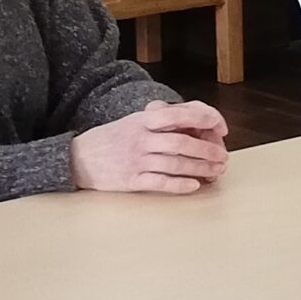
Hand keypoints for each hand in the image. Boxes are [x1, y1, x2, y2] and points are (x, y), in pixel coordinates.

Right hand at [71, 99, 227, 195]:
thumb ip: (162, 120)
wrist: (77, 159)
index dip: (206, 118)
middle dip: (208, 150)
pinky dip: (180, 185)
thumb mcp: (134, 121)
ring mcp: (136, 160)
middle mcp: (141, 138)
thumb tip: (195, 121)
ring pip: (175, 164)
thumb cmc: (112, 138)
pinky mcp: (131, 180)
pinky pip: (160, 183)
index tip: (221, 127)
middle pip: (182, 143)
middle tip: (223, 157)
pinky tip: (194, 185)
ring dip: (200, 168)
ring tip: (216, 171)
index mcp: (144, 120)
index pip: (180, 114)